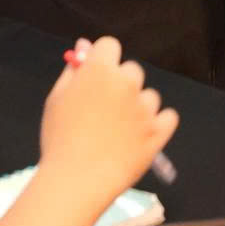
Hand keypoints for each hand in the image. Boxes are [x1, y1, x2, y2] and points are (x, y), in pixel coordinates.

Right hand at [38, 36, 176, 205]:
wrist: (77, 179)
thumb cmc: (60, 138)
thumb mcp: (56, 99)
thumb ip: (72, 71)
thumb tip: (82, 49)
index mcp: (100, 70)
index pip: (109, 45)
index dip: (101, 60)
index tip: (95, 77)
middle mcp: (127, 83)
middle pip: (131, 71)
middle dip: (120, 84)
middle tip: (103, 110)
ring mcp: (146, 108)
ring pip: (148, 96)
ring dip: (138, 107)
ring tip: (118, 132)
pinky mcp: (159, 131)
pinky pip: (167, 117)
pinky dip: (158, 124)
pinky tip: (141, 135)